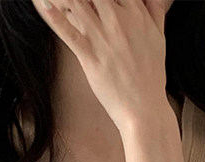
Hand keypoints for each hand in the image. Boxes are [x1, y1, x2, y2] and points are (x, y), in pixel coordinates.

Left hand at [37, 0, 168, 129]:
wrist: (144, 108)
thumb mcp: (159, 37)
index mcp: (137, 14)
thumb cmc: (151, 75)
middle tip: (80, 0)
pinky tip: (45, 6)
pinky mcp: (90, 57)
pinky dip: (56, 19)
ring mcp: (103, 39)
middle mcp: (119, 21)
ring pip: (79, 4)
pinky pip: (69, 33)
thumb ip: (155, 10)